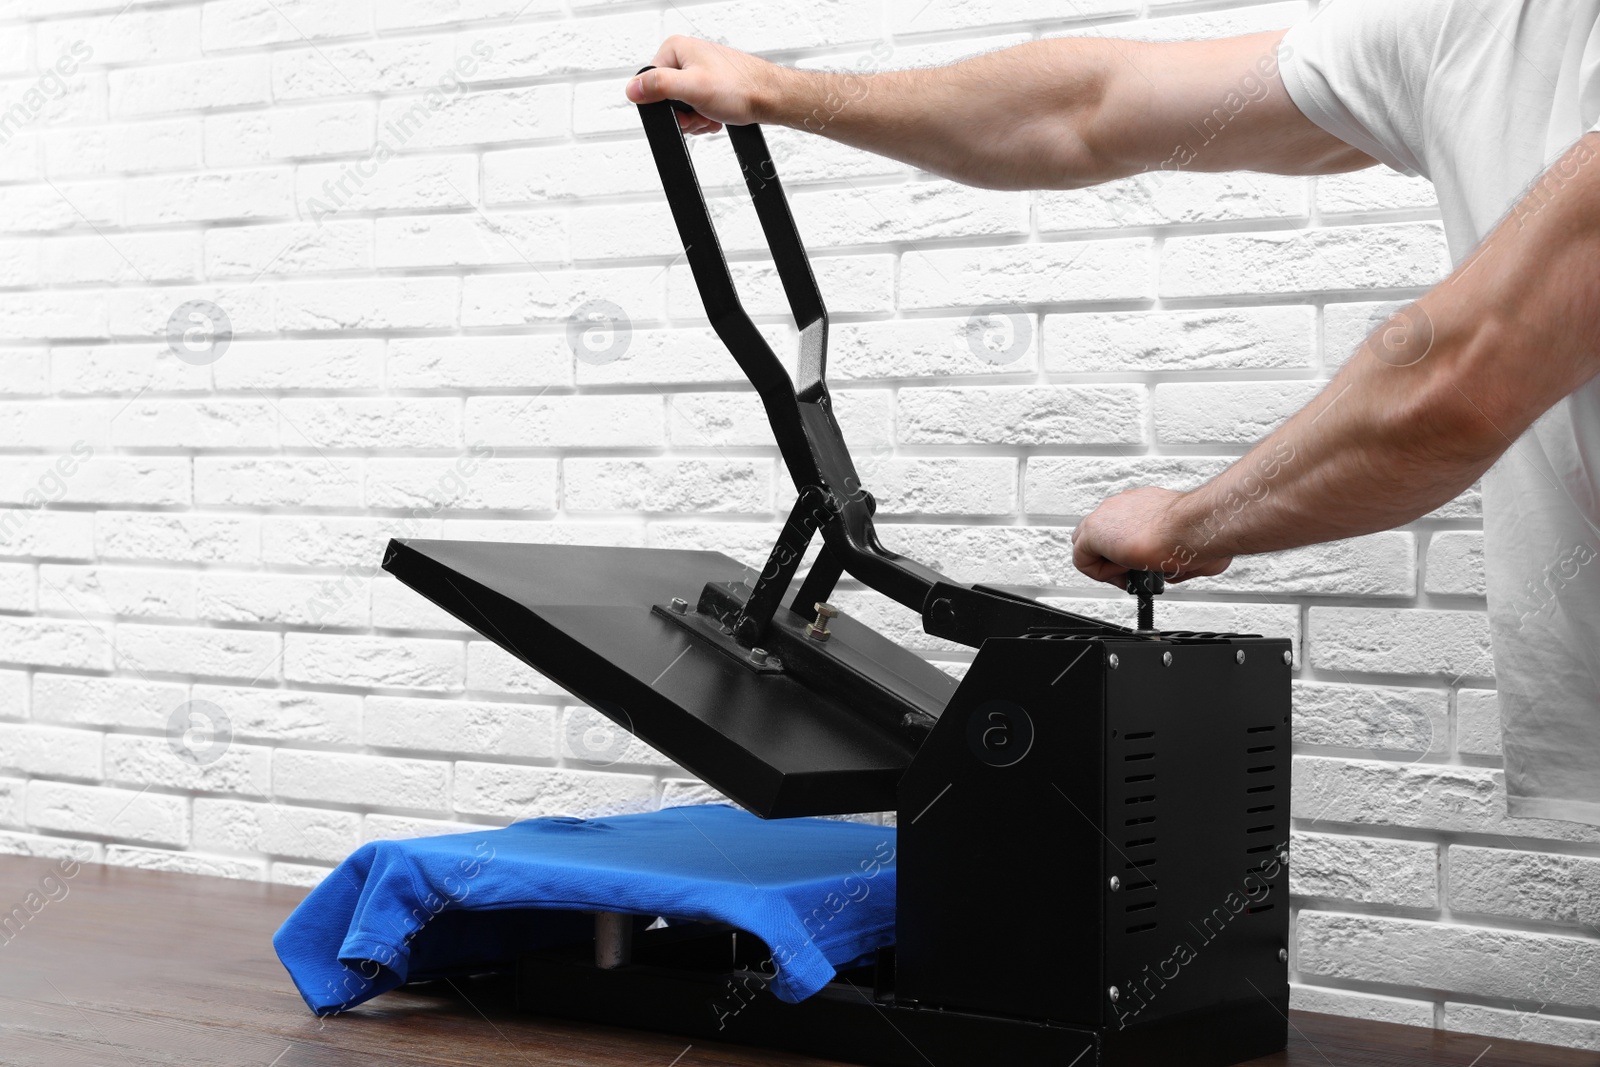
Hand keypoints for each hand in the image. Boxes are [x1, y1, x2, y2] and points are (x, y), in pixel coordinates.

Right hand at [625, 36, 780, 134]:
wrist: (770, 98)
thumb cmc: (740, 87)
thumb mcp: (692, 88)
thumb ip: (659, 87)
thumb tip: (632, 89)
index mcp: (675, 48)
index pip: (650, 83)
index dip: (666, 105)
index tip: (685, 109)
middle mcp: (686, 56)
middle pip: (666, 98)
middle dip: (683, 115)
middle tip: (701, 113)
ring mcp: (698, 70)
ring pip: (681, 107)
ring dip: (696, 118)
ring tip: (712, 113)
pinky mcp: (709, 85)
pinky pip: (695, 108)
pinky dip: (705, 117)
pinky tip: (717, 115)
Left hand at [1071, 486, 1232, 587]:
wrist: (1195, 527)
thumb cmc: (1199, 534)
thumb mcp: (1188, 545)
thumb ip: (1173, 554)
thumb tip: (1172, 569)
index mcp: (1144, 506)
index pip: (1121, 528)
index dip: (1128, 552)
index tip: (1144, 564)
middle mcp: (1124, 506)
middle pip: (1101, 536)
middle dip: (1114, 559)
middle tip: (1135, 572)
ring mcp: (1107, 515)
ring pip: (1090, 548)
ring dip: (1109, 567)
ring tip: (1134, 572)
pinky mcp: (1094, 531)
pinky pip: (1083, 561)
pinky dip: (1102, 574)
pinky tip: (1125, 570)